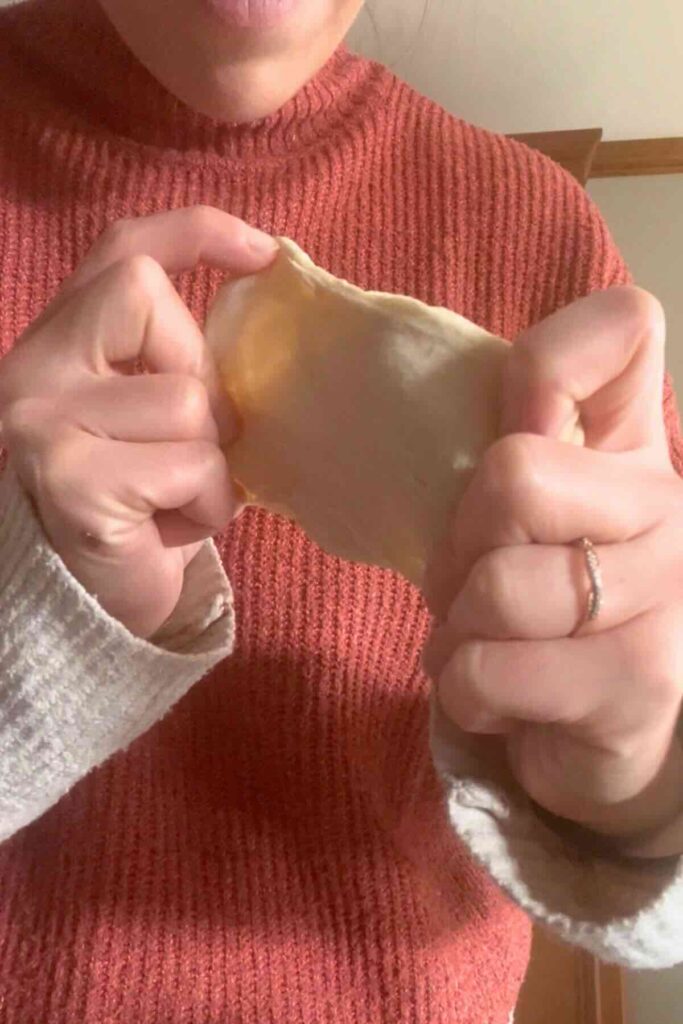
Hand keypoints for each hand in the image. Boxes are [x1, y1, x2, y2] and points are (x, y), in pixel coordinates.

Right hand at [0, 206, 277, 637]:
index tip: (265, 254)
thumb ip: (177, 363)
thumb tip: (261, 304)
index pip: (119, 250)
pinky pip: (191, 465)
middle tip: (197, 440)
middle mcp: (32, 370)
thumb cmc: (140, 510)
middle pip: (143, 295)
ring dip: (210, 460)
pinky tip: (170, 528)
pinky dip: (205, 505)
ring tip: (179, 500)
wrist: (93, 609)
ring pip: (187, 397)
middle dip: (200, 370)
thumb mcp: (158, 422)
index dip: (195, 232)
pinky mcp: (71, 480)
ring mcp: (42, 423)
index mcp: (58, 345)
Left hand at [423, 286, 682, 853]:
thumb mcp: (515, 513)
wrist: (593, 728)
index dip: (547, 361)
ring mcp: (665, 591)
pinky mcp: (640, 682)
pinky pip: (493, 672)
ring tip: (485, 644)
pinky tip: (501, 696)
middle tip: (468, 585)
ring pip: (499, 585)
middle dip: (456, 549)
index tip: (513, 428)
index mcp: (629, 442)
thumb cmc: (537, 602)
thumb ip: (496, 447)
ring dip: (458, 631)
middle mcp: (666, 500)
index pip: (623, 327)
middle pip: (514, 473)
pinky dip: (465, 691)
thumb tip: (417, 400)